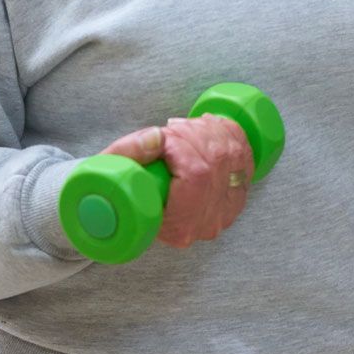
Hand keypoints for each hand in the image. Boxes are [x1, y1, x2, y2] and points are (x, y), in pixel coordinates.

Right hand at [99, 114, 255, 247]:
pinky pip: (245, 157)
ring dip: (210, 129)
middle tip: (170, 129)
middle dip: (194, 132)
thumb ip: (128, 152)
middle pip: (217, 162)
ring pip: (233, 155)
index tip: (163, 136)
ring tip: (183, 127)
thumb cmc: (116, 190)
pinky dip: (229, 133)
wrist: (129, 207)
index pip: (197, 177)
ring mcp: (226, 210)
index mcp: (177, 227)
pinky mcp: (236, 196)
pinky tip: (209, 126)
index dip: (183, 145)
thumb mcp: (108, 170)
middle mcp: (206, 223)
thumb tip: (157, 137)